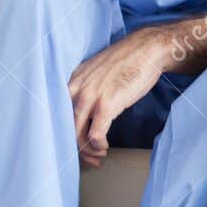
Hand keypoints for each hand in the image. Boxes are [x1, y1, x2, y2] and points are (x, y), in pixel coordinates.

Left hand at [69, 27, 167, 167]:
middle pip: (65, 128)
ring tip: (99, 155)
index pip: (59, 115)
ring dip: (88, 151)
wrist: (146, 49)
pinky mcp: (106, 104)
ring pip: (77, 134)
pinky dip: (98, 146)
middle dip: (77, 148)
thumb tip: (87, 112)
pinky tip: (104, 147)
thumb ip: (88, 90)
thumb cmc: (127, 62)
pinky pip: (95, 134)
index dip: (67, 134)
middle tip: (91, 157)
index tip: (80, 145)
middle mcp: (75, 89)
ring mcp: (90, 97)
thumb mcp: (98, 75)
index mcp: (72, 82)